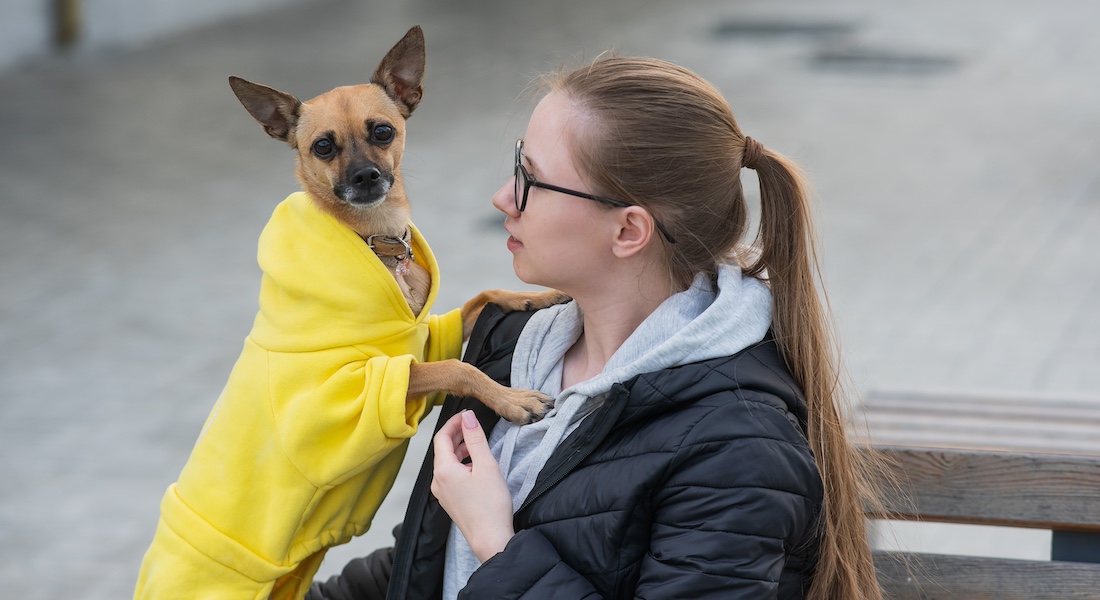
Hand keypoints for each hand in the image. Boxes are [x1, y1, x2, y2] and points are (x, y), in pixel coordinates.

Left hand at [431, 410, 514, 561]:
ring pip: (447, 463)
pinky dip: (461, 464)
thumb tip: (467, 417)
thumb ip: (475, 438)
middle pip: (443, 450)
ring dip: (460, 450)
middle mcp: (438, 481)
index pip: (442, 437)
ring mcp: (442, 493)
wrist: (491, 539)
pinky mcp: (450, 501)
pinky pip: (450, 475)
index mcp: (443, 470)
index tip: (467, 415)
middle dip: (457, 435)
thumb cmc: (491, 505)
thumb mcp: (486, 465)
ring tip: (477, 444)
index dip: (453, 423)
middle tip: (473, 426)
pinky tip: (476, 466)